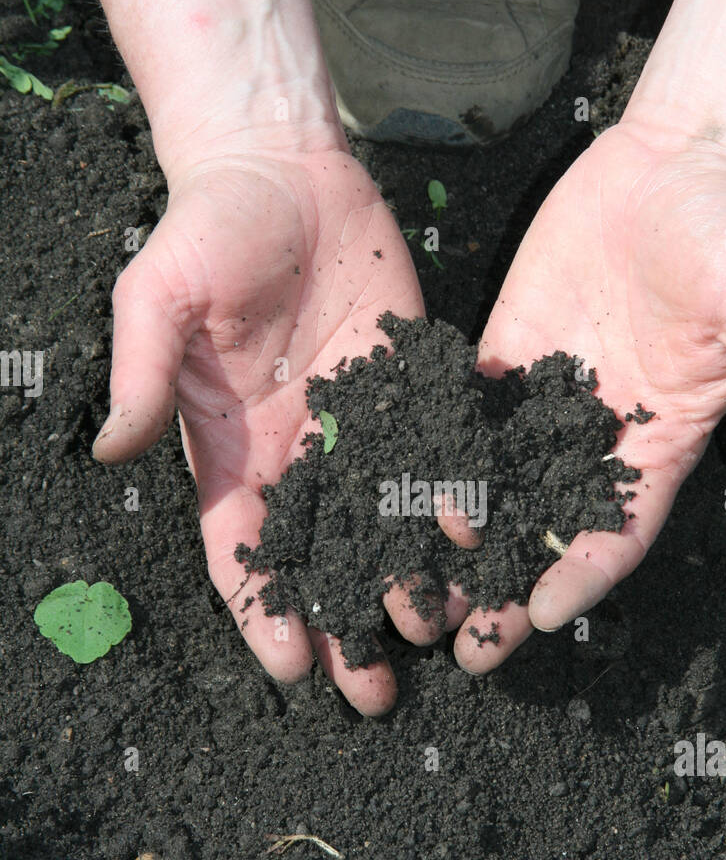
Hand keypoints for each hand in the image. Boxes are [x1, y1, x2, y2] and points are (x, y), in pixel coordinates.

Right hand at [93, 145, 437, 714]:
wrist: (282, 166)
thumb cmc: (207, 228)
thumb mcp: (158, 297)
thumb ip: (143, 375)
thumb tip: (113, 452)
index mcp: (232, 448)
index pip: (245, 549)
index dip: (263, 610)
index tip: (290, 669)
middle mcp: (299, 452)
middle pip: (322, 557)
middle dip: (344, 626)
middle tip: (374, 693)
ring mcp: (361, 424)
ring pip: (385, 524)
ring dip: (405, 584)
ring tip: (434, 639)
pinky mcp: (412, 386)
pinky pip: (436, 453)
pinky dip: (453, 504)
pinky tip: (478, 549)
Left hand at [454, 119, 725, 672]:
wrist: (677, 159)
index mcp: (660, 442)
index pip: (621, 528)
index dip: (585, 573)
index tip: (543, 615)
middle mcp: (595, 434)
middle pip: (546, 525)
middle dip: (507, 585)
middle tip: (465, 641)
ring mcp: (545, 397)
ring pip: (493, 483)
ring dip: (455, 538)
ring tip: (411, 586)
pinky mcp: (505, 351)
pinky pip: (460, 411)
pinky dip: (426, 453)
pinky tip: (385, 490)